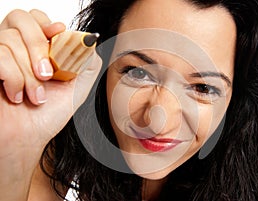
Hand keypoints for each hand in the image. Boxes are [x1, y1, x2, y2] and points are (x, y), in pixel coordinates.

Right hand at [0, 9, 101, 200]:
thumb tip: (88, 41)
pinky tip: (16, 96)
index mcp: (35, 49)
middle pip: (21, 18)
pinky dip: (14, 78)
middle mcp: (14, 49)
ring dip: (30, 73)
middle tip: (48, 74)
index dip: (47, 23)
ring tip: (36, 96)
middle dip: (39, 45)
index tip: (59, 34)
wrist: (27, 139)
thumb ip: (86, 62)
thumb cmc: (48, 115)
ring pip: (11, 41)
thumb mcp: (77, 87)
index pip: (36, 18)